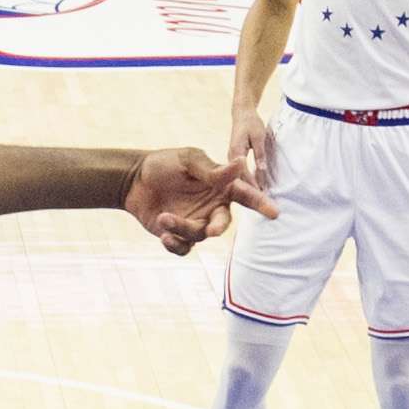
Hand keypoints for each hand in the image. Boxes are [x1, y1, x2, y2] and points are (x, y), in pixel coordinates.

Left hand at [125, 145, 259, 253]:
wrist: (134, 180)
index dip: (260, 203)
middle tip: (211, 230)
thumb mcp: (188, 160)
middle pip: (223, 223)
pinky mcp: (178, 235)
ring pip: (199, 236)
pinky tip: (164, 235)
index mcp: (220, 187)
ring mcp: (195, 222)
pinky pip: (184, 248)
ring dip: (182, 229)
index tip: (274, 212)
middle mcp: (211, 207)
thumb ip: (212, 169)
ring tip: (164, 217)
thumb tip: (239, 162)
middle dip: (218, 227)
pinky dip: (175, 245)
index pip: (244, 195)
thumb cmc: (164, 164)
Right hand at [225, 96, 276, 198]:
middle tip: (261, 208)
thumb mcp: (259, 136)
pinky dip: (246, 184)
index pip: (242, 175)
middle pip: (237, 181)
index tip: (261, 200)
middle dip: (248, 195)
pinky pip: (238, 176)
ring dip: (246, 192)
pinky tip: (254, 193)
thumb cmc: (251, 123)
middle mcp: (230, 159)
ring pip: (237, 180)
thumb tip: (262, 170)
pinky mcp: (233, 162)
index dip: (252, 188)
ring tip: (258, 205)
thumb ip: (259, 153)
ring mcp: (230, 161)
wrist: (242, 114)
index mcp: (235, 153)